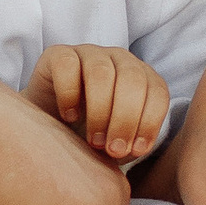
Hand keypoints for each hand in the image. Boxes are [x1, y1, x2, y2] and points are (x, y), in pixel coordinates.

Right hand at [25, 42, 169, 164]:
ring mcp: (89, 54)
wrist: (49, 129)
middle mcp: (119, 60)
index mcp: (142, 78)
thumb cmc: (90, 136)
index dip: (149, 122)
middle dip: (125, 119)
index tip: (136, 150)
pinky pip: (67, 65)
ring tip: (93, 141)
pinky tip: (69, 117)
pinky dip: (69, 93)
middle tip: (113, 149)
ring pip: (101, 73)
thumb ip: (132, 144)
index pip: (157, 91)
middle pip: (132, 79)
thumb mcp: (117, 142)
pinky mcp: (57, 55)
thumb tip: (136, 148)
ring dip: (100, 111)